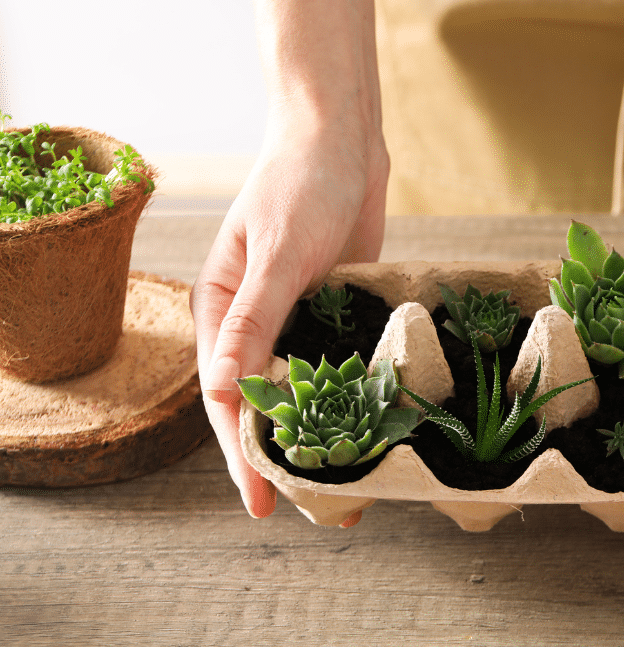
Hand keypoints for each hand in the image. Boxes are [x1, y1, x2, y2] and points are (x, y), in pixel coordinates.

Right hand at [190, 122, 387, 523]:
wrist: (343, 140)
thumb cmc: (298, 185)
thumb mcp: (276, 254)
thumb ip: (254, 321)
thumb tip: (222, 391)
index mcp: (221, 311)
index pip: (225, 398)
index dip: (242, 454)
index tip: (261, 502)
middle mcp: (256, 323)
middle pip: (265, 404)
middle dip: (284, 456)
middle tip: (317, 509)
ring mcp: (299, 318)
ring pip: (305, 389)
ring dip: (321, 431)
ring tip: (349, 483)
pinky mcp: (338, 308)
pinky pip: (342, 360)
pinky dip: (352, 392)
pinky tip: (375, 424)